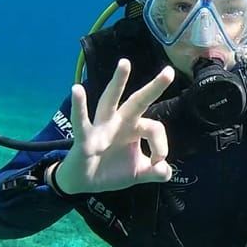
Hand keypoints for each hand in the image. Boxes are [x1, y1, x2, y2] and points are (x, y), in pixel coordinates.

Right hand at [52, 59, 174, 193]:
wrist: (83, 182)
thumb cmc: (111, 170)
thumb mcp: (137, 173)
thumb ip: (155, 173)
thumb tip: (167, 172)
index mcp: (134, 128)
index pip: (154, 129)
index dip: (161, 147)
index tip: (157, 163)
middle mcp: (119, 122)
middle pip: (138, 102)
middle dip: (154, 88)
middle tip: (169, 72)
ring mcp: (101, 128)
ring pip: (110, 101)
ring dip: (117, 83)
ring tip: (125, 63)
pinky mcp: (84, 138)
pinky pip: (82, 121)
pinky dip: (79, 106)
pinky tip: (77, 89)